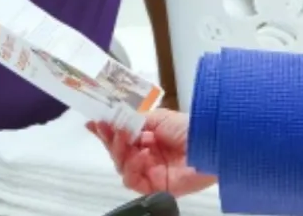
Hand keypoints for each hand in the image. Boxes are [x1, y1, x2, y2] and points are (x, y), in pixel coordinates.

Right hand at [88, 109, 216, 196]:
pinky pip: (133, 180)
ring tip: (128, 138)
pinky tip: (142, 155)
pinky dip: (133, 167)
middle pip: (118, 151)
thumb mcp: (160, 117)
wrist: (209, 144)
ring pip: (121, 166)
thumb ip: (137, 119)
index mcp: (148, 136)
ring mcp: (149, 170)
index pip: (123, 135)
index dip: (108, 130)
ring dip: (120, 151)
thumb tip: (118, 118)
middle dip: (110, 138)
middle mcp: (147, 154)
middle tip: (105, 127)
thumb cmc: (189, 128)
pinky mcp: (153, 186)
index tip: (94, 122)